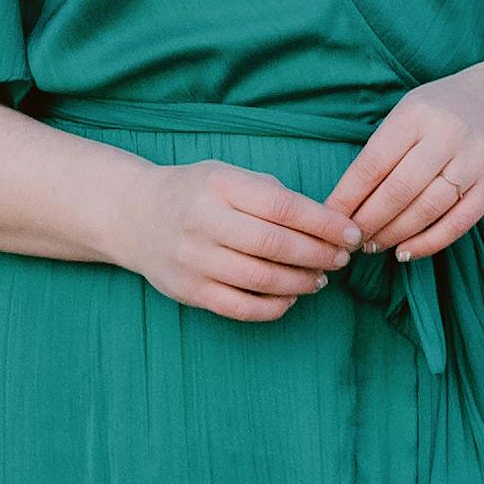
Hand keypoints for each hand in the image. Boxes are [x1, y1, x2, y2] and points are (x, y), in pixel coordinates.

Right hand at [125, 156, 362, 322]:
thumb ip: (270, 194)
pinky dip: (274, 306)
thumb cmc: (194, 193)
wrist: (132, 215)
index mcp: (218, 186)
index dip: (324, 223)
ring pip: (261, 280)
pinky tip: (290, 296)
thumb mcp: (227, 176)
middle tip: (340, 259)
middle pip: (275, 245)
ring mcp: (193, 260)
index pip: (282, 207)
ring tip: (319, 279)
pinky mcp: (188, 291)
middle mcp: (203, 222)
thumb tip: (326, 222)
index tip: (351, 233)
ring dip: (300, 282)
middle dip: (318, 255)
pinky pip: (240, 307)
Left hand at [327, 60, 483, 267]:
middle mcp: (448, 135)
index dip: (348, 196)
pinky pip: (457, 224)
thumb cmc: (441, 113)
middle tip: (350, 238)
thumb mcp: (408, 114)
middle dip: (369, 220)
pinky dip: (428, 243)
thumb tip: (345, 203)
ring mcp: (475, 160)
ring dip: (395, 234)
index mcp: (417, 114)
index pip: (373, 163)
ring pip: (427, 209)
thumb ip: (381, 151)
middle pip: (399, 190)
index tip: (330, 217)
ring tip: (374, 245)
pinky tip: (406, 251)